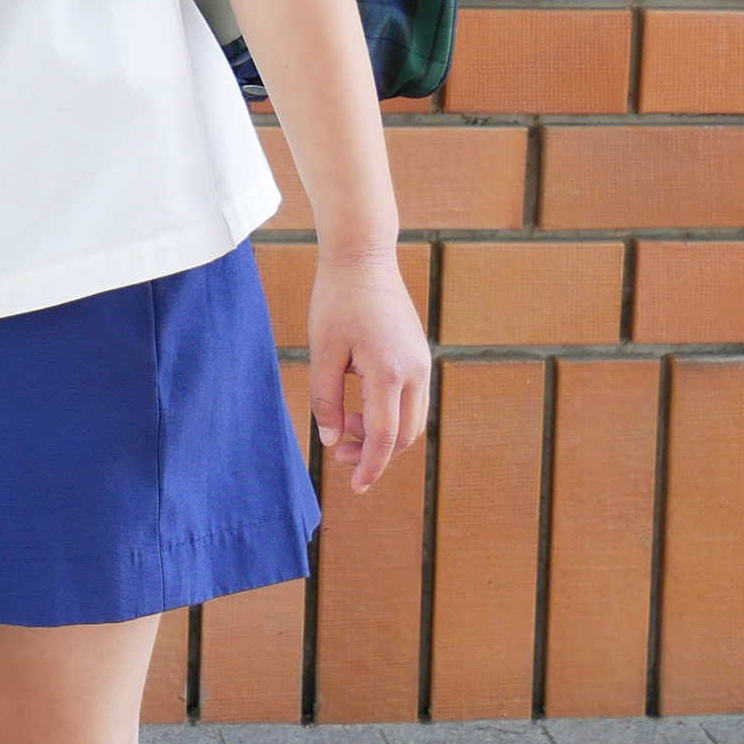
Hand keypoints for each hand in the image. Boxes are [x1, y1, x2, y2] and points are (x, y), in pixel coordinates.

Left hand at [308, 252, 431, 492]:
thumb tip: (332, 440)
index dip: (370, 466)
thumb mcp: (322, 352)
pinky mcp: (418, 354)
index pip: (386, 437)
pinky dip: (389, 412)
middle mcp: (415, 370)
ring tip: (346, 422)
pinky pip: (410, 398)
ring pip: (411, 419)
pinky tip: (359, 402)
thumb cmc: (337, 300)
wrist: (363, 256)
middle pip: (405, 434)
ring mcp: (421, 362)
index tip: (355, 486)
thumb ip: (326, 400)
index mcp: (389, 372)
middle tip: (339, 451)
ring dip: (382, 432)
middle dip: (375, 452)